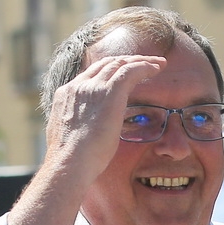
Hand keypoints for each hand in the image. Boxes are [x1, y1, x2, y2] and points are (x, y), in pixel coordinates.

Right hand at [42, 54, 165, 191]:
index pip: (90, 76)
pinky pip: (130, 70)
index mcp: (65, 96)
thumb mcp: (70, 140)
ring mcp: (92, 87)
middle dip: (125, 61)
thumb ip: (77, 130)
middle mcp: (78, 86)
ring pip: (119, 63)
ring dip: (139, 62)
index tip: (122, 74)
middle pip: (105, 64)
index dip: (108, 71)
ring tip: (157, 64)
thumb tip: (84, 137)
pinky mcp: (109, 92)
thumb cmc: (71, 163)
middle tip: (143, 63)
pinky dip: (145, 66)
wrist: (69, 163)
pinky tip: (157, 68)